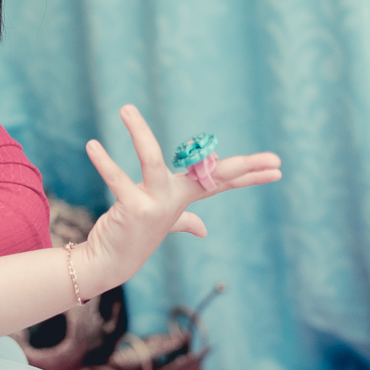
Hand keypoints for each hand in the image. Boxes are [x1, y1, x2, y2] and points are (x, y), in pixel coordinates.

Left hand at [77, 105, 280, 295]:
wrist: (112, 261)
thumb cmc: (136, 234)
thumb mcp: (166, 222)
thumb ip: (184, 220)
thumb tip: (202, 229)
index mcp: (183, 197)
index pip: (222, 181)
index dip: (250, 175)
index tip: (278, 167)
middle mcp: (173, 199)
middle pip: (212, 176)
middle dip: (244, 167)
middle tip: (274, 159)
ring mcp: (154, 204)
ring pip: (151, 161)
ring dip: (138, 133)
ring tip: (125, 108)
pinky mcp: (132, 209)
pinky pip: (117, 180)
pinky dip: (104, 162)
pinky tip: (92, 145)